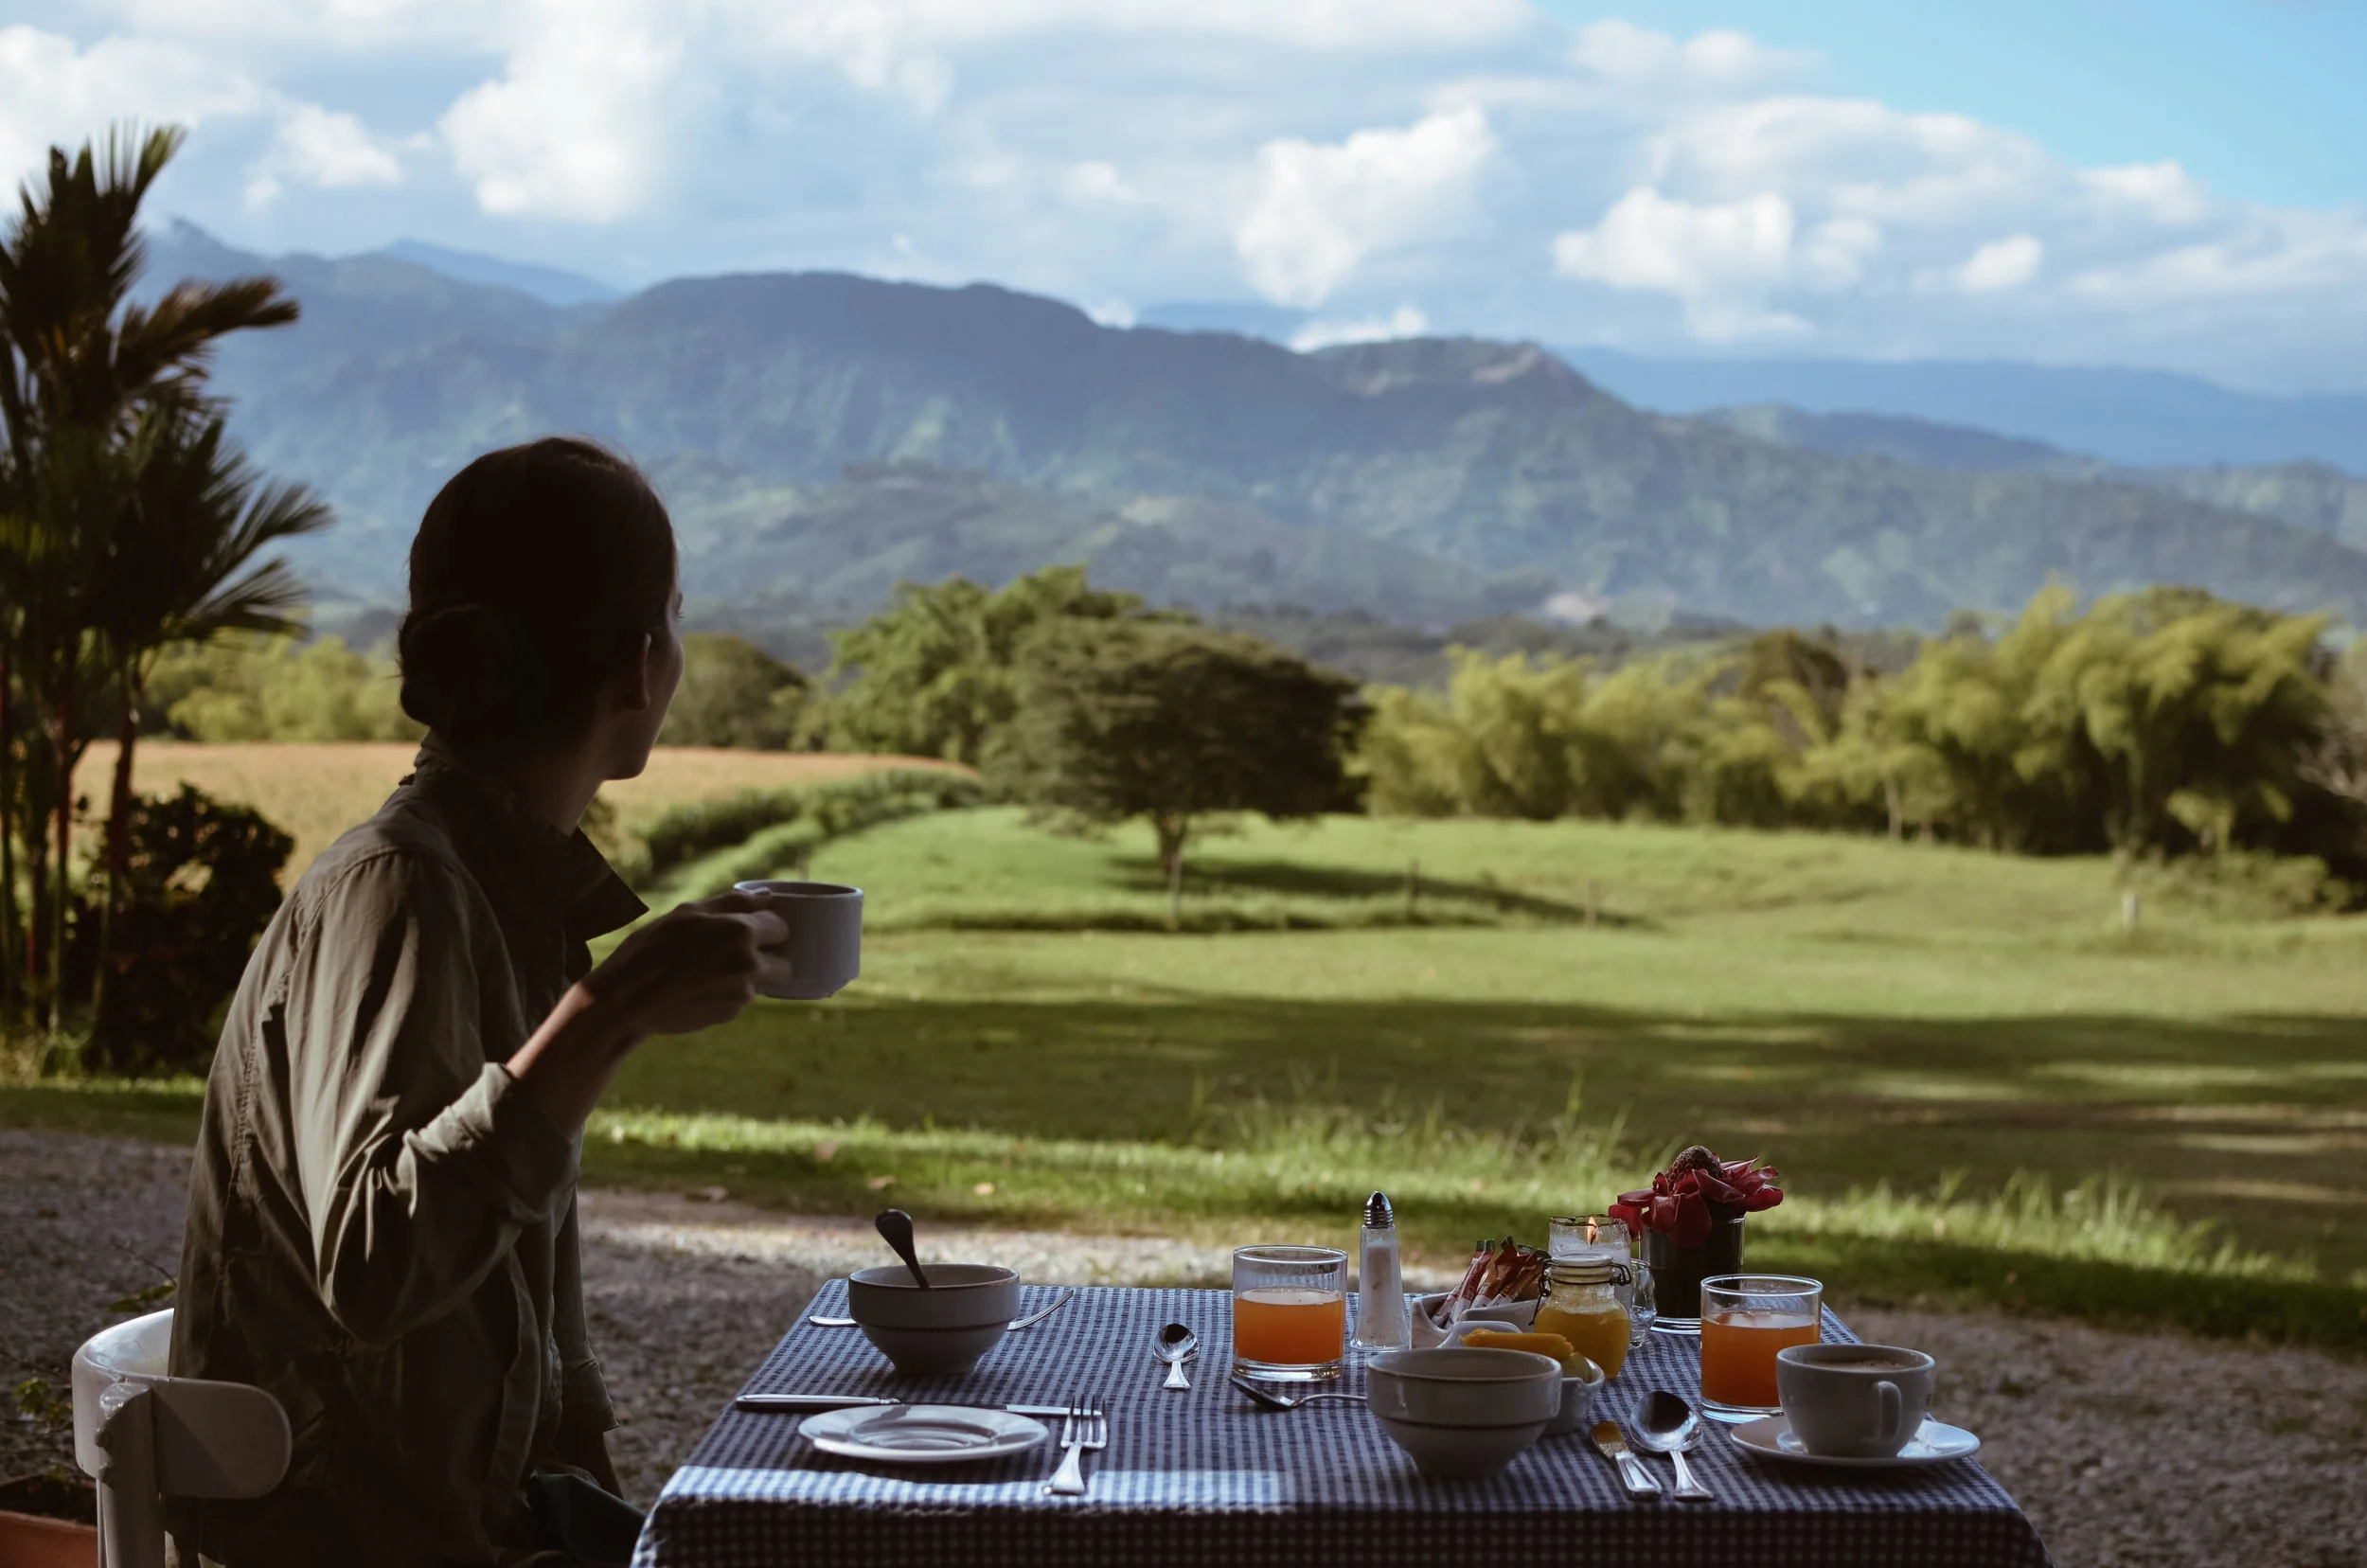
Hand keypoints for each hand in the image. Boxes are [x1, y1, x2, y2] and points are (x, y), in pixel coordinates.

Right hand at [585, 890, 790, 1036]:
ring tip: (706, 972)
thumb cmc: (652, 949)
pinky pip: (739, 1000)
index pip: (780, 926)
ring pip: (759, 982)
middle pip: (783, 962)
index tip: (754, 928)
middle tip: (735, 954)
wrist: (628, 1000)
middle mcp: (749, 963)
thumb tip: (767, 895)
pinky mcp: (730, 1014)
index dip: (766, 927)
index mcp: (740, 931)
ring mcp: (741, 993)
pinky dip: (727, 994)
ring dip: (744, 977)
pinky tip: (699, 989)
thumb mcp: (687, 913)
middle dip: (767, 958)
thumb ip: (733, 902)